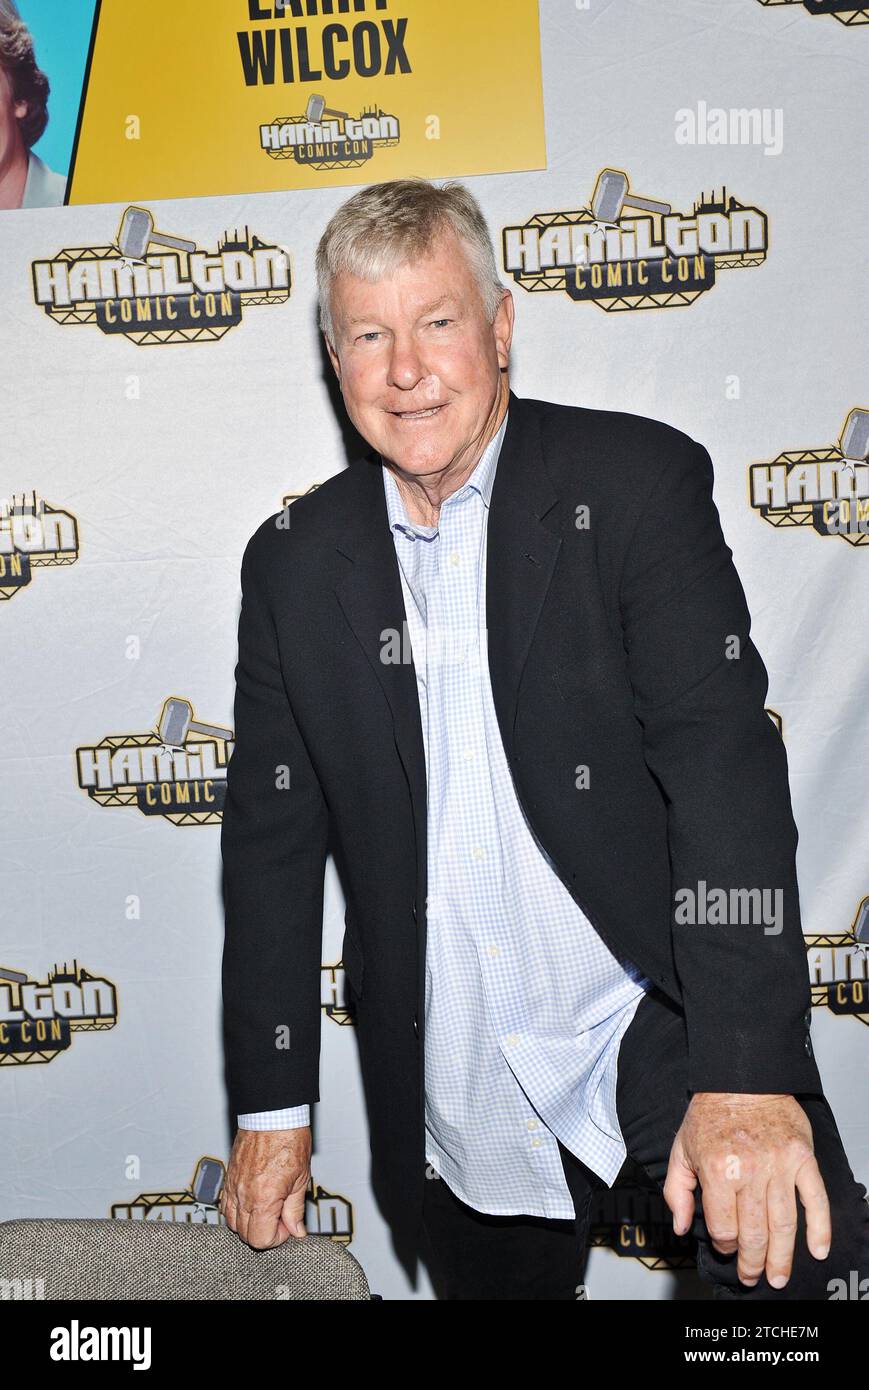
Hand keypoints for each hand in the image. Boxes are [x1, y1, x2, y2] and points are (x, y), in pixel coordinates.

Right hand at [220, 1126, 311, 1248]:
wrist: (273, 1115)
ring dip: (249, 1223)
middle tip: (281, 1217)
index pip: (261, 1240)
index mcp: (263, 1198)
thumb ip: (295, 1209)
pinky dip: (237, 1211)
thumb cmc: (288, 1139)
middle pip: (245, 1235)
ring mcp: (233, 1186)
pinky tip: (252, 1202)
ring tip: (267, 1210)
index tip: (287, 1225)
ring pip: (232, 1223)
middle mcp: (244, 1195)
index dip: (277, 1238)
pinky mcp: (229, 1178)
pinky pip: (225, 1205)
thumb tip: (296, 1229)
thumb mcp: (301, 1178)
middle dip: (264, 1232)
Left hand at [665, 1093, 830, 1288]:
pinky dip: (820, 1229)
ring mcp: (780, 1166)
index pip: (724, 1228)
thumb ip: (677, 1190)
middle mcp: (750, 1171)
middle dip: (752, 1262)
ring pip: (783, 1226)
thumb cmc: (711, 1113)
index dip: (724, 1244)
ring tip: (778, 1277)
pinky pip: (815, 1200)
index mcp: (718, 1171)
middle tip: (752, 1277)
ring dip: (781, 1258)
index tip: (726, 1246)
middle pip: (754, 1234)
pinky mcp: (802, 1159)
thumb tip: (681, 1225)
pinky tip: (818, 1250)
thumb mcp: (681, 1149)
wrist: (741, 1078)